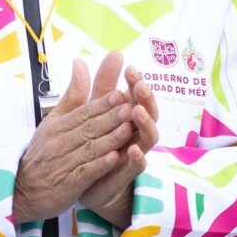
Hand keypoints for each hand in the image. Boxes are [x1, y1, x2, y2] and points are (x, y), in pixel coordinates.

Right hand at [12, 54, 134, 223]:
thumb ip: (72, 95)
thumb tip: (81, 63)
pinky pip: (85, 173)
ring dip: (109, 139)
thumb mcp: (53, 120)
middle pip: (88, 128)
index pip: (83, 112)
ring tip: (127, 129)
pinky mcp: (68, 185)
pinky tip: (114, 159)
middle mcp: (61, 142)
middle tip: (131, 107)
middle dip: (110, 118)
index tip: (121, 93)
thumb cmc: (43, 152)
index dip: (103, 104)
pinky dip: (99, 166)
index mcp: (58, 125)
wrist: (22, 190)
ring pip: (89, 149)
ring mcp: (64, 164)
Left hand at [79, 63, 159, 227]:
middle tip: (139, 86)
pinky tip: (132, 150)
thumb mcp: (94, 110)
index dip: (136, 83)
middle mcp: (135, 134)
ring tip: (137, 111)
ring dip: (144, 124)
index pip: (137, 96)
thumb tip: (113, 54)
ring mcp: (134, 154)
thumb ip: (102, 85)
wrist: (88, 183)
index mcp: (128, 117)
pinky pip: (137, 167)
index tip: (130, 69)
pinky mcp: (126, 175)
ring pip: (148, 137)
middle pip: (148, 113)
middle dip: (145, 99)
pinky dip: (137, 158)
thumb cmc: (96, 142)